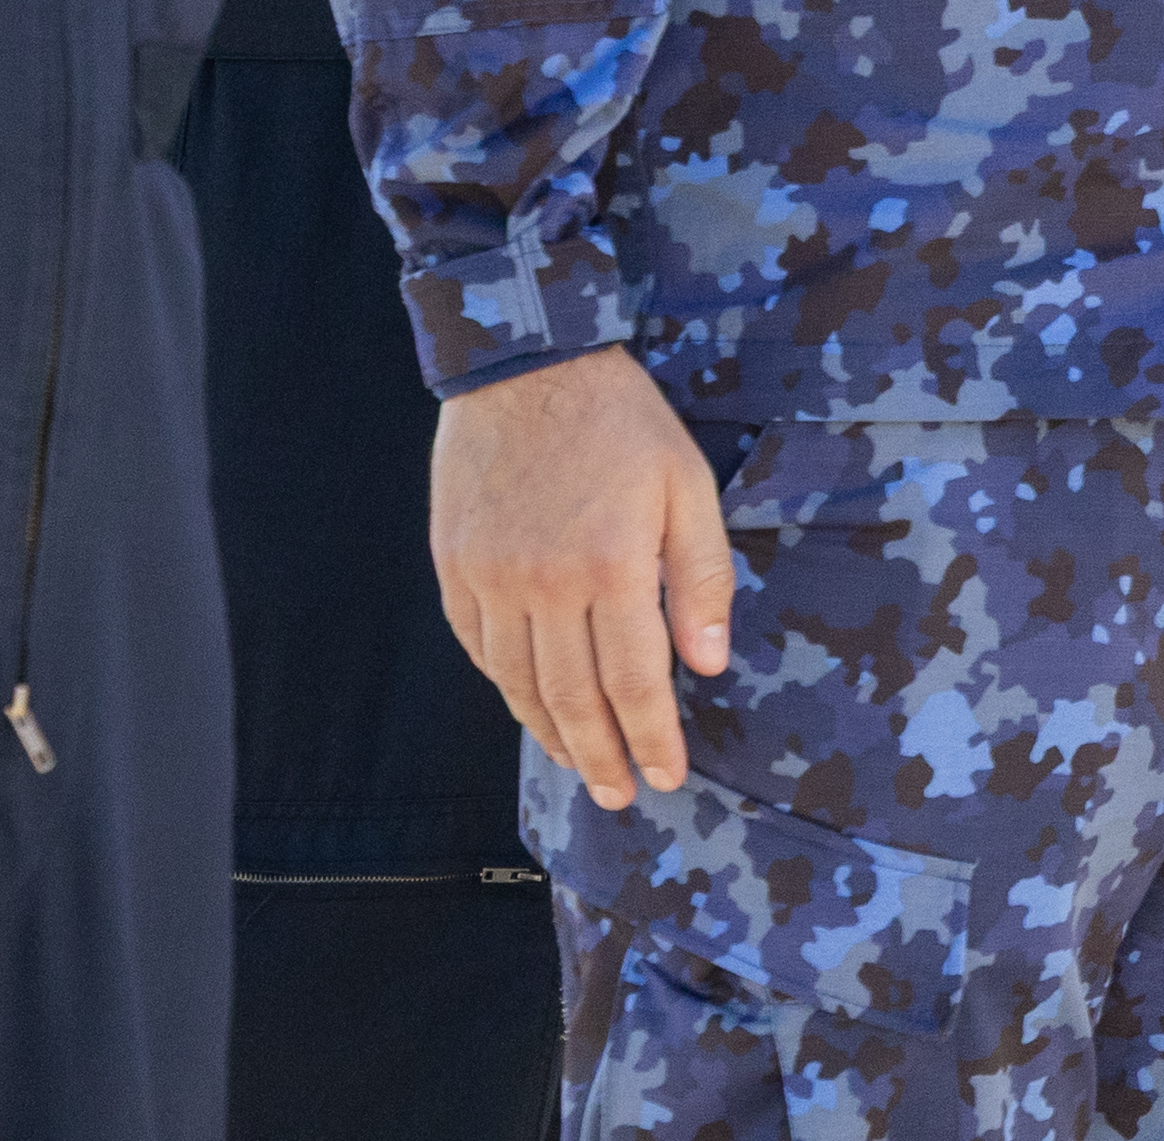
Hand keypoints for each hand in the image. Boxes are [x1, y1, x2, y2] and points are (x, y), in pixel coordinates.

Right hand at [434, 349, 733, 808]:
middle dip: (601, 756)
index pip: (633, 681)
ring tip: (580, 766)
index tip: (666, 776)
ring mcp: (491, 580)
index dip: (651, 736)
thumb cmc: (620, 422)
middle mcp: (544, 585)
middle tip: (619, 795)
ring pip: (520, 685)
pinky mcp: (455, 569)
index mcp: (611, 565)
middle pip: (572, 699)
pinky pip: (480, 650)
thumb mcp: (686, 485)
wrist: (526, 367)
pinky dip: (508, 689)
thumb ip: (700, 577)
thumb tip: (708, 662)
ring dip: (551, 735)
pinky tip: (532, 707)